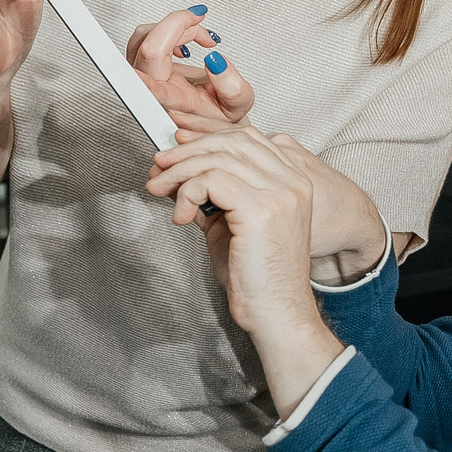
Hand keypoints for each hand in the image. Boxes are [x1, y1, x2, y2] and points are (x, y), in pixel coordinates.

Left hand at [123, 8, 254, 131]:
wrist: (212, 112)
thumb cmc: (221, 111)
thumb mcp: (238, 103)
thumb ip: (232, 87)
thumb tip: (214, 61)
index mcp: (176, 101)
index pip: (155, 89)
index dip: (146, 80)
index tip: (140, 76)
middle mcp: (156, 87)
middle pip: (148, 48)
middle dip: (178, 27)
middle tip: (204, 31)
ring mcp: (148, 74)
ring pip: (144, 37)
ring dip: (175, 27)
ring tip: (202, 37)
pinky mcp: (147, 64)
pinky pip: (146, 36)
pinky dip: (169, 29)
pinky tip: (187, 40)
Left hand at [164, 130, 327, 339]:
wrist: (275, 311)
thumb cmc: (256, 277)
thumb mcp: (232, 224)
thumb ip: (214, 195)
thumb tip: (180, 174)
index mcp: (293, 181)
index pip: (247, 139)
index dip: (206, 140)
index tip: (176, 153)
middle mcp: (292, 182)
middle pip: (231, 142)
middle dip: (186, 152)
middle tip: (158, 168)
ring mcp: (280, 193)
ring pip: (217, 159)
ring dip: (178, 172)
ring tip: (159, 189)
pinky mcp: (261, 209)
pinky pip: (211, 180)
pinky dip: (187, 193)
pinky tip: (181, 216)